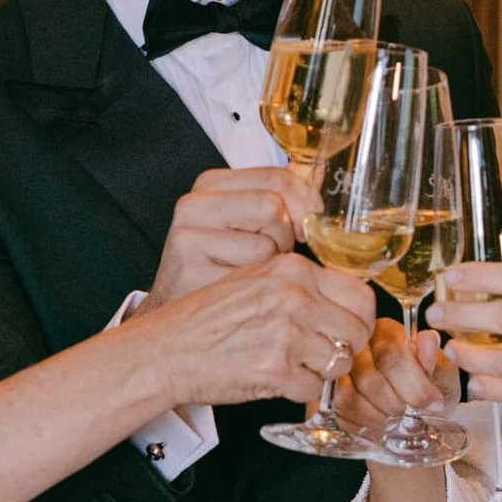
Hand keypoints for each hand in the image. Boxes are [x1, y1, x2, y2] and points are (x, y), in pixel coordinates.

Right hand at [134, 253, 374, 408]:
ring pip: (340, 362)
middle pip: (359, 330)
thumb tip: (346, 304)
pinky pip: (313, 389)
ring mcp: (287, 334)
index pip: (361, 294)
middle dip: (346, 347)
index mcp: (292, 270)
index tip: (346, 329)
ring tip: (292, 365)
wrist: (166, 350)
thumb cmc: (207, 320)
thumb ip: (300, 285)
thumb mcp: (256, 281)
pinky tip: (274, 380)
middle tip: (322, 354)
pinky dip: (298, 391)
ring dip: (321, 371)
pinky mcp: (277, 370)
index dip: (358, 318)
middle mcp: (295, 297)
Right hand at [149, 167, 317, 304]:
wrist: (179, 324)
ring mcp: (188, 235)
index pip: (278, 177)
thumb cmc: (221, 270)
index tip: (309, 226)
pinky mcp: (190, 269)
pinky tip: (241, 291)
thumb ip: (279, 199)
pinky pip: (253, 272)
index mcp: (210, 184)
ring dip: (274, 264)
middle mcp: (194, 204)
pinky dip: (260, 286)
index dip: (306, 203)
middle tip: (273, 256)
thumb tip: (323, 178)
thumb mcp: (246, 224)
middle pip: (274, 207)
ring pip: (268, 241)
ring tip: (254, 274)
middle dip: (287, 237)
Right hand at [334, 319, 455, 435]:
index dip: (414, 385)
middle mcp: (357, 346)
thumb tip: (429, 339)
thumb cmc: (431, 388)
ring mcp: (338, 369)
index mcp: (387, 332)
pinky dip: (364, 424)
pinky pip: (340, 413)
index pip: (391, 354)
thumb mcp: (443, 376)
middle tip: (412, 413)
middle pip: (369, 379)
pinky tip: (381, 423)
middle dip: (396, 404)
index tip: (434, 403)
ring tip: (397, 417)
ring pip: (350, 398)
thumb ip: (436, 362)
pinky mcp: (328, 394)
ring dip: (380, 417)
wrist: (418, 412)